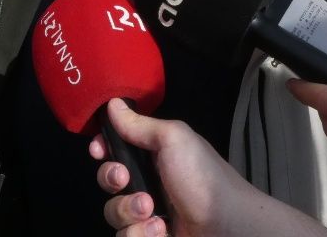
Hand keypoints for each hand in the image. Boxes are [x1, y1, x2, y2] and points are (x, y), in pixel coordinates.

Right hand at [90, 98, 326, 236]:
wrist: (226, 226)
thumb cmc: (201, 176)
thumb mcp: (173, 140)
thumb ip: (140, 125)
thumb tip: (112, 103)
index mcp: (153, 154)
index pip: (116, 148)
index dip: (103, 148)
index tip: (99, 150)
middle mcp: (147, 181)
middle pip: (108, 180)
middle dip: (111, 179)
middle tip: (125, 180)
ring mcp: (148, 213)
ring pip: (113, 212)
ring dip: (127, 212)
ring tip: (152, 213)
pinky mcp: (150, 236)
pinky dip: (140, 234)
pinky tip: (160, 231)